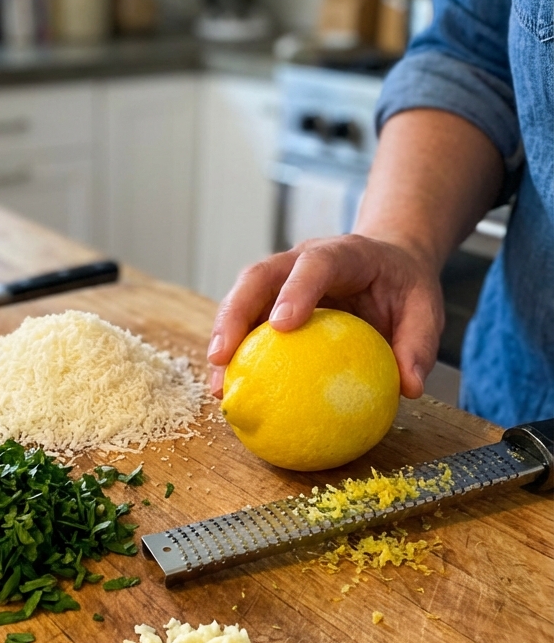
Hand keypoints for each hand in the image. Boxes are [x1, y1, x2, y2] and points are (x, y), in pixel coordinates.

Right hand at [206, 234, 444, 399]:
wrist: (387, 262)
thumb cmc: (404, 285)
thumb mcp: (425, 307)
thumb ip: (419, 343)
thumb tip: (410, 388)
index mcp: (343, 253)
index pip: (314, 263)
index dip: (294, 290)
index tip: (281, 326)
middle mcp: (301, 260)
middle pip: (257, 277)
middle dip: (234, 314)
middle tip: (222, 357)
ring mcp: (280, 280)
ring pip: (241, 299)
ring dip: (223, 339)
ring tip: (217, 384)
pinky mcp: (270, 302)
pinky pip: (246, 324)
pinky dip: (234, 354)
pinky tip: (229, 389)